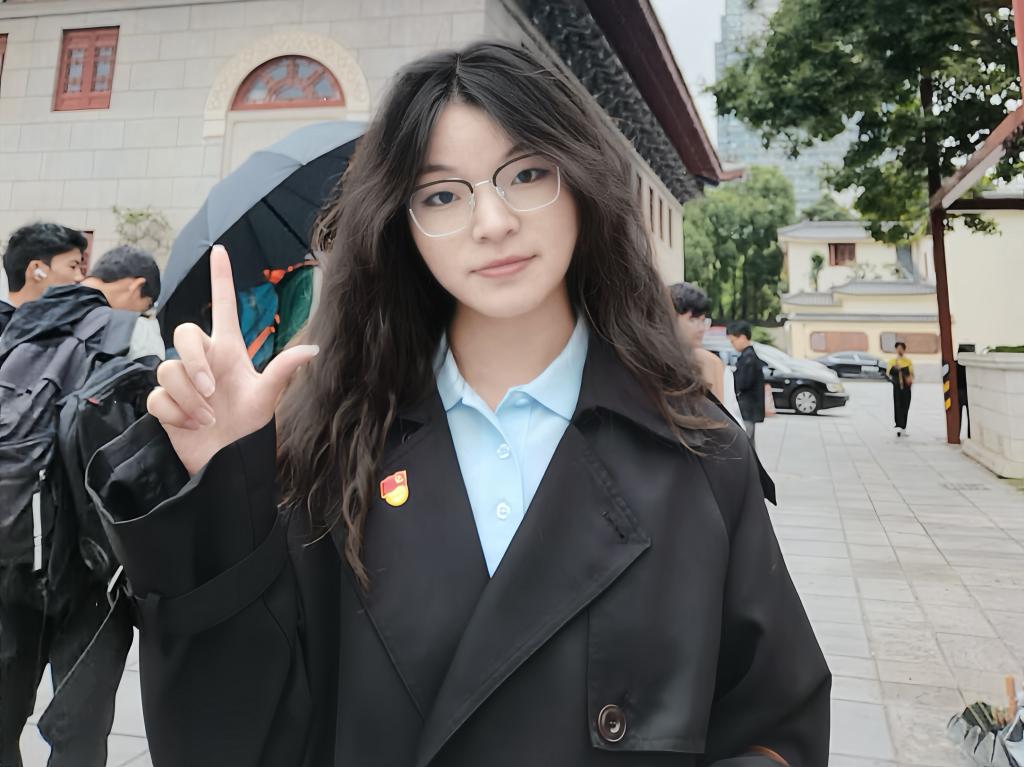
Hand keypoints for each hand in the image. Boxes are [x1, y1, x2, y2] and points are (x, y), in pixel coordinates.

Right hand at [147, 246, 318, 474]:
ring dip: (190, 397)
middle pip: (184, 333)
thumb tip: (313, 348)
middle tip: (213, 391)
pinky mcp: (163, 403)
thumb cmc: (249, 429)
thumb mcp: (268, 397)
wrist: (229, 464)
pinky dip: (176, 413)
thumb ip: (284, 370)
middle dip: (196, 362)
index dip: (221, 278)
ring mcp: (181, 381)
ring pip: (169, 369)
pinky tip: (191, 425)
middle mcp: (203, 360)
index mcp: (229, 351)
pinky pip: (157, 396)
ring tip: (209, 417)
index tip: (220, 249)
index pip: (223, 306)